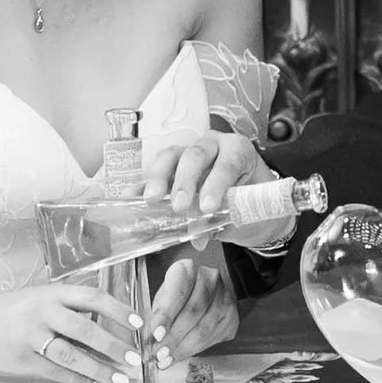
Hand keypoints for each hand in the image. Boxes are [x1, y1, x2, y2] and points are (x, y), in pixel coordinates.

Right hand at [0, 278, 144, 382]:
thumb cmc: (16, 310)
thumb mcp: (43, 298)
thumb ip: (73, 308)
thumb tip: (115, 326)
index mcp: (53, 293)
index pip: (92, 297)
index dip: (118, 310)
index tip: (140, 324)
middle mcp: (43, 312)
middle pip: (84, 329)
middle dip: (113, 346)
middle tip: (135, 359)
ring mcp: (31, 337)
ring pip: (71, 355)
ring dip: (100, 370)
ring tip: (122, 380)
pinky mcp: (24, 359)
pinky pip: (57, 373)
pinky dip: (80, 381)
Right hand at [133, 123, 268, 219]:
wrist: (250, 203)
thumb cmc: (250, 202)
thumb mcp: (243, 211)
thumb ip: (222, 219)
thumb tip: (197, 237)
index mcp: (237, 150)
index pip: (227, 162)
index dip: (216, 184)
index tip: (208, 207)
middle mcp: (212, 145)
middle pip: (195, 155)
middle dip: (185, 181)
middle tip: (179, 206)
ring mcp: (188, 153)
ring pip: (171, 157)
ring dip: (159, 178)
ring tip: (152, 199)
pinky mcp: (171, 168)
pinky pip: (155, 173)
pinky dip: (142, 185)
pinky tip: (131, 197)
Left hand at [145, 252, 239, 369]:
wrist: (210, 292)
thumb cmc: (182, 293)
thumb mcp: (163, 297)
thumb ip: (156, 316)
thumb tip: (147, 341)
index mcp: (188, 269)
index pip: (178, 292)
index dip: (166, 315)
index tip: (155, 333)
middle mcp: (210, 280)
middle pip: (192, 313)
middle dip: (172, 337)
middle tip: (158, 353)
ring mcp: (225, 299)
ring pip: (203, 329)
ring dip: (182, 348)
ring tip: (166, 359)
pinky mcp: (231, 317)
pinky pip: (212, 338)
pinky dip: (193, 350)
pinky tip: (179, 356)